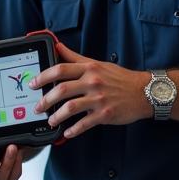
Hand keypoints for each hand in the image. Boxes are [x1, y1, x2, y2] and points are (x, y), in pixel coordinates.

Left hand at [33, 42, 147, 139]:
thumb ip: (76, 57)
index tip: (33, 84)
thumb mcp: (98, 63)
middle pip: (62, 89)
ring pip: (71, 108)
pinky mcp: (105, 114)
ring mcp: (99, 99)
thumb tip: (58, 46)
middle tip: (37, 107)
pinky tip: (67, 132)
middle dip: (46, 100)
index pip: (61, 69)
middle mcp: (93, 82)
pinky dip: (74, 129)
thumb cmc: (120, 78)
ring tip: (50, 121)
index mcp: (89, 68)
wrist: (145, 91)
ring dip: (57, 116)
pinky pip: (85, 123)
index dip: (43, 76)